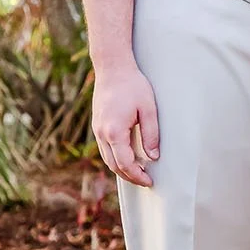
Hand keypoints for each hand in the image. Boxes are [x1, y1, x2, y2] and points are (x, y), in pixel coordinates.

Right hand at [91, 63, 159, 186]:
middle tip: (146, 181)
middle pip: (114, 165)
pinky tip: (128, 159)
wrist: (112, 68)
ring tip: (139, 173)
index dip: (138, 176)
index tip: (150, 181)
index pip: (125, 163)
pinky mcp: (97, 125)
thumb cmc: (133, 85)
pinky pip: (105, 149)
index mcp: (114, 131)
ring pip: (107, 158)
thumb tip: (153, 157)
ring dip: (122, 169)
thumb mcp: (149, 110)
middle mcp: (101, 133)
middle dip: (130, 176)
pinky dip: (115, 158)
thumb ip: (151, 135)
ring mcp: (96, 129)